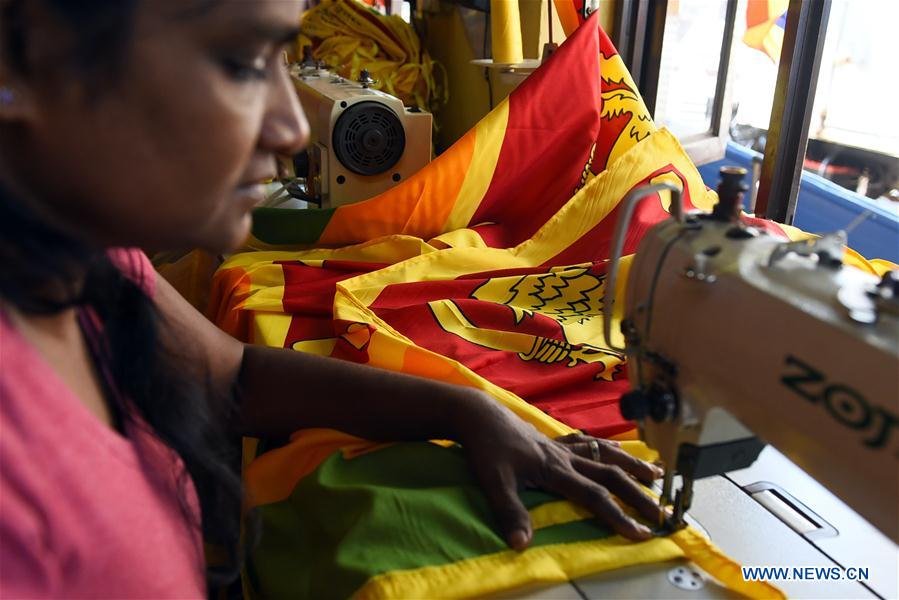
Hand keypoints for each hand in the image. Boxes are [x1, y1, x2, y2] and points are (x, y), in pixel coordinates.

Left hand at [455, 393, 663, 550]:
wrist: (479, 415)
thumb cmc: (486, 448)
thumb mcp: (493, 482)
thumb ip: (509, 512)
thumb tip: (522, 544)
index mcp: (555, 469)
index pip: (594, 495)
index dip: (618, 515)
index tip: (641, 532)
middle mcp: (565, 456)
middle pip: (610, 474)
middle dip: (638, 494)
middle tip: (662, 512)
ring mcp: (561, 446)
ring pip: (605, 453)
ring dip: (632, 464)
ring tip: (657, 474)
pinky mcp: (553, 439)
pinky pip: (588, 443)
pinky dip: (607, 447)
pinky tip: (616, 449)